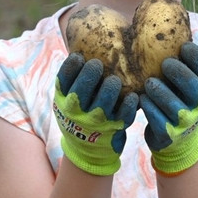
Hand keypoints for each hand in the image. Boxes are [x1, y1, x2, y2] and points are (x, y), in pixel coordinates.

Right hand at [54, 53, 139, 175]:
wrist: (87, 151)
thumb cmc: (79, 115)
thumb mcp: (67, 101)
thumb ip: (72, 80)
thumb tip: (83, 46)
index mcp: (63, 101)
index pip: (63, 81)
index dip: (71, 67)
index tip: (79, 56)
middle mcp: (77, 113)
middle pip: (80, 92)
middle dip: (90, 75)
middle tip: (98, 64)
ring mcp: (96, 122)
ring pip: (103, 104)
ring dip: (110, 88)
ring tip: (114, 79)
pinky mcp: (115, 128)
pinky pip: (124, 115)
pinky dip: (130, 104)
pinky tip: (134, 95)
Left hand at [140, 42, 197, 174]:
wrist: (178, 141)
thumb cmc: (178, 100)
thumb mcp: (185, 84)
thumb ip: (181, 62)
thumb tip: (170, 23)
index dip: (196, 57)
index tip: (183, 46)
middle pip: (194, 88)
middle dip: (180, 73)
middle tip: (165, 63)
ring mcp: (185, 122)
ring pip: (174, 106)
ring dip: (161, 91)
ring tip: (149, 82)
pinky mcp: (170, 135)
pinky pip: (158, 120)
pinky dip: (149, 108)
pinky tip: (141, 99)